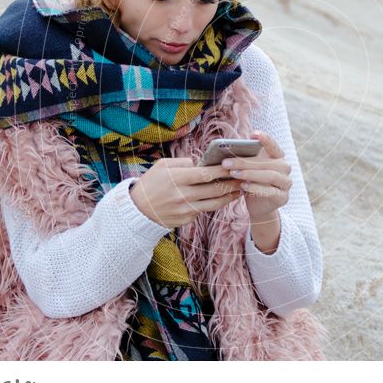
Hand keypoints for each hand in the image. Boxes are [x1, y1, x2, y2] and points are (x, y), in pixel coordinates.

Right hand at [129, 157, 243, 228]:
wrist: (138, 210)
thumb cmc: (151, 183)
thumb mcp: (162, 165)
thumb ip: (183, 163)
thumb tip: (201, 163)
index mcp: (177, 179)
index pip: (206, 174)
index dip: (223, 170)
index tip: (235, 166)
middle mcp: (182, 195)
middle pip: (214, 190)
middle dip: (232, 183)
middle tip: (245, 177)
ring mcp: (185, 210)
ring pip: (214, 203)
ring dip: (230, 196)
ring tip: (241, 189)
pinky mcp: (186, 220)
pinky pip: (204, 210)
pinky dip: (215, 204)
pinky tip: (224, 198)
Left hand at [223, 131, 291, 219]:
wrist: (259, 206)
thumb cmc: (252, 182)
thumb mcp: (248, 169)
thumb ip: (244, 160)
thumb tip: (226, 153)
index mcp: (278, 156)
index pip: (273, 146)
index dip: (265, 139)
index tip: (253, 134)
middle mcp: (285, 168)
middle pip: (266, 162)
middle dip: (245, 162)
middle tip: (226, 162)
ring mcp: (286, 183)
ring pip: (270, 175)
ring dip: (250, 174)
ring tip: (233, 174)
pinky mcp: (283, 197)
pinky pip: (270, 191)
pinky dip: (255, 188)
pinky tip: (243, 187)